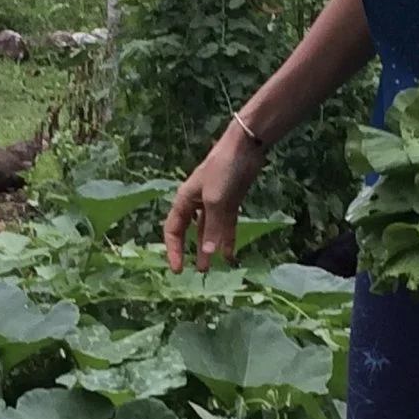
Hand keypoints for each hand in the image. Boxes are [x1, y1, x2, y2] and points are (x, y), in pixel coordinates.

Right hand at [163, 131, 265, 271]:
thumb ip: (212, 228)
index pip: (173, 229)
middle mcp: (197, 204)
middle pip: (191, 232)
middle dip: (194, 251)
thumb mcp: (215, 200)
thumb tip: (210, 254)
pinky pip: (225, 226)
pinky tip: (229, 254)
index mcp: (184, 200)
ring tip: (212, 268)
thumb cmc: (222, 169)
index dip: (173, 249)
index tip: (177, 269)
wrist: (244, 148)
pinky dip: (227, 239)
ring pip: (210, 231)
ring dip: (210, 248)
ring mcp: (215, 204)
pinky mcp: (230, 203)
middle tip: (199, 271)